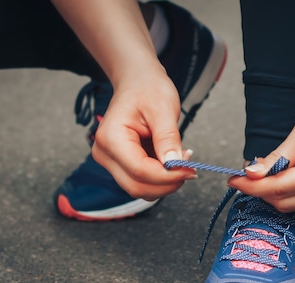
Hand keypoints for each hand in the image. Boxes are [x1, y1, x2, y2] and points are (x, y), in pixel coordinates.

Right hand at [91, 68, 195, 200]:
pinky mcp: (119, 165)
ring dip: (164, 182)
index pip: (140, 171)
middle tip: (189, 168)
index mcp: (111, 138)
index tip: (191, 170)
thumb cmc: (148, 89)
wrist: (137, 82)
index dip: (168, 176)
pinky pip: (141, 181)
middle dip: (167, 183)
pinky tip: (170, 160)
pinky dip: (159, 178)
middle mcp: (104, 153)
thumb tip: (176, 166)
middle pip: (137, 186)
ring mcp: (109, 161)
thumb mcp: (163, 110)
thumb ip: (168, 140)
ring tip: (180, 160)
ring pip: (139, 188)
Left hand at [228, 78, 294, 211]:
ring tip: (262, 173)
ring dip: (275, 192)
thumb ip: (276, 159)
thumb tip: (252, 175)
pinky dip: (290, 191)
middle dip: (260, 191)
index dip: (251, 186)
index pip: (277, 189)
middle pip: (284, 202)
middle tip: (243, 175)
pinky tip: (281, 175)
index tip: (233, 179)